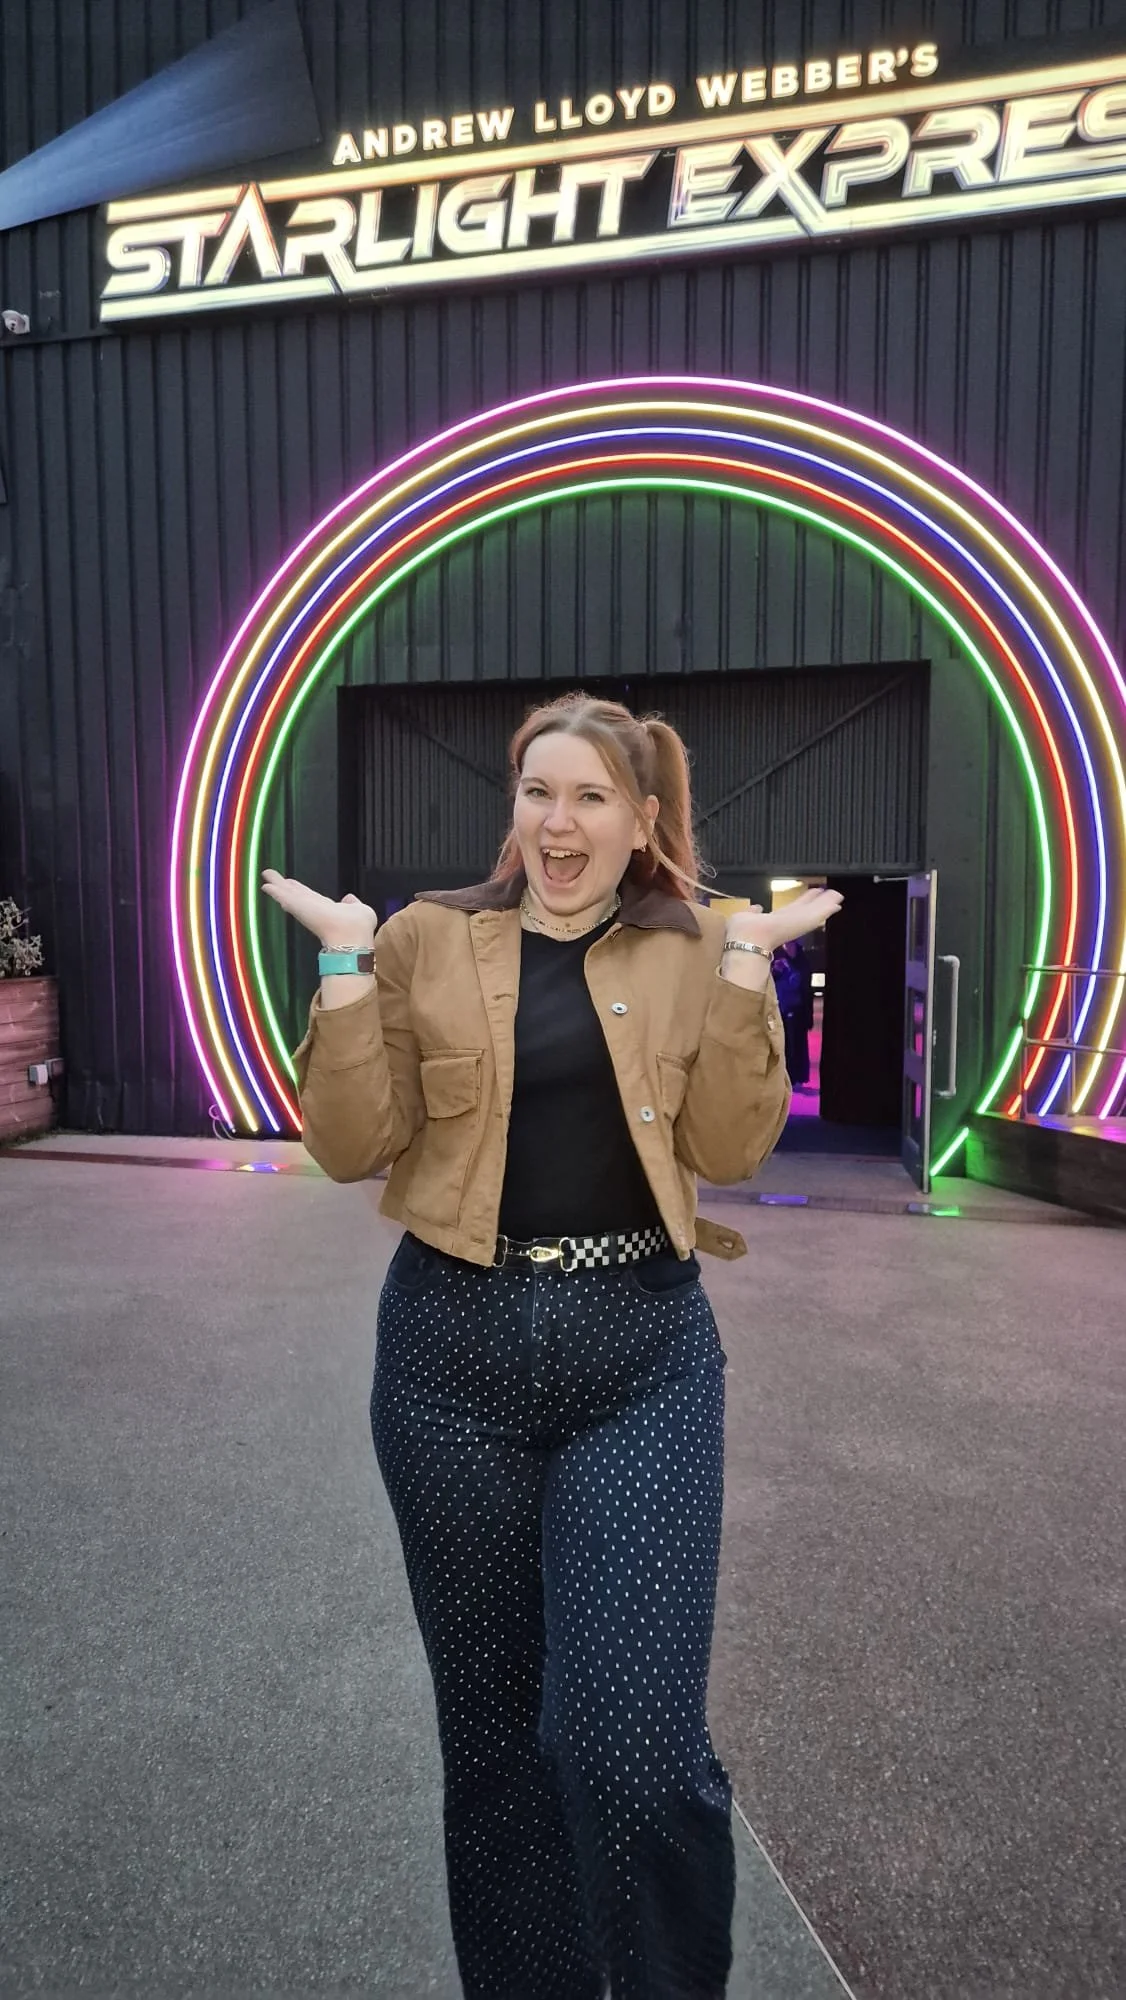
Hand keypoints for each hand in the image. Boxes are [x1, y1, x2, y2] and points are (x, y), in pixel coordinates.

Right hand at [261, 869, 376, 948]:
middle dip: (283, 885)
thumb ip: (353, 903)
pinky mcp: (298, 906)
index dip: (299, 890)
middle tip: (270, 876)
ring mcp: (303, 908)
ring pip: (287, 893)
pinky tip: (265, 884)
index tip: (290, 884)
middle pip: (294, 894)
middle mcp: (312, 908)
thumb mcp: (360, 910)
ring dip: (276, 884)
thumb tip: (349, 898)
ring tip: (266, 874)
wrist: (350, 938)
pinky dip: (274, 890)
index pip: (309, 897)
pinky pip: (283, 896)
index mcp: (326, 909)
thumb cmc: (358, 929)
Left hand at [724, 886, 842, 951]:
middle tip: (830, 894)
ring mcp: (798, 922)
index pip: (790, 911)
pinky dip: (827, 906)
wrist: (750, 939)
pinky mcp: (805, 921)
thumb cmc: (743, 932)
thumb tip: (756, 907)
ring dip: (825, 902)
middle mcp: (787, 922)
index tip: (810, 897)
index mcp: (773, 922)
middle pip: (806, 909)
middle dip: (817, 902)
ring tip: (837, 895)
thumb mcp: (745, 917)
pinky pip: (819, 912)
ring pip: (814, 910)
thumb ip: (752, 913)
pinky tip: (837, 900)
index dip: (801, 904)